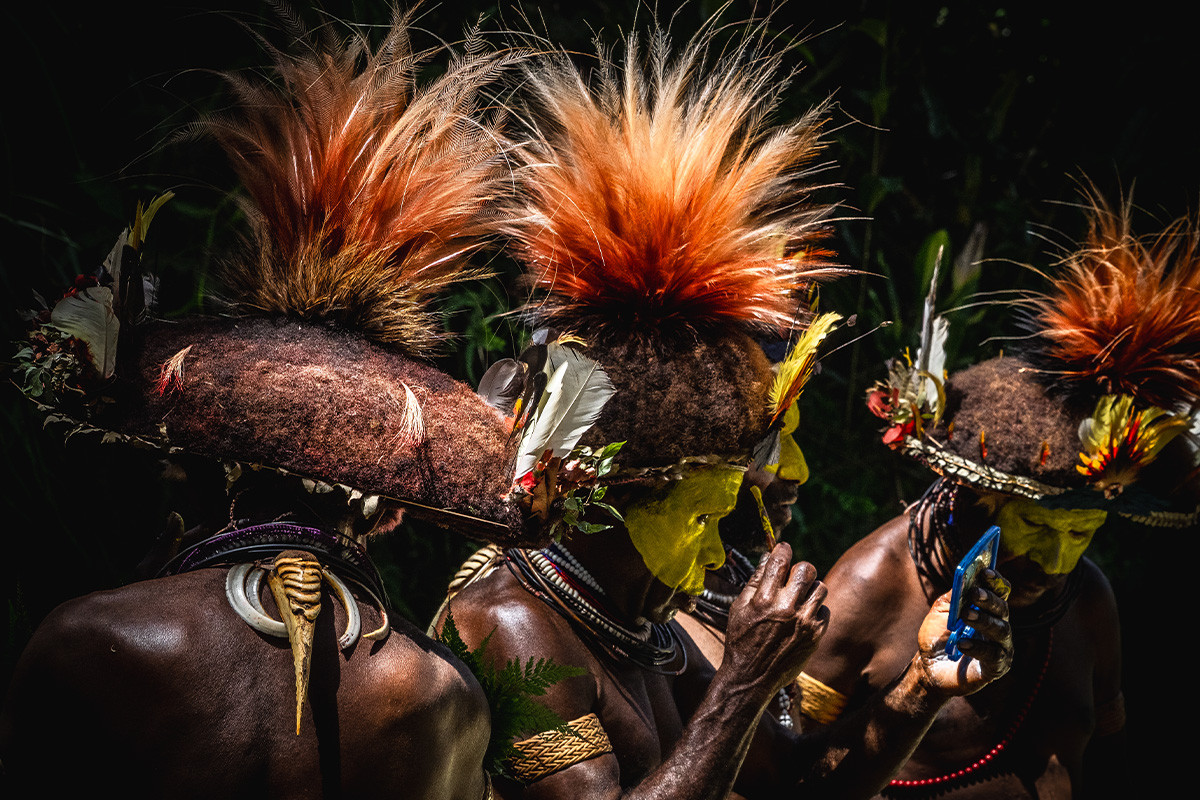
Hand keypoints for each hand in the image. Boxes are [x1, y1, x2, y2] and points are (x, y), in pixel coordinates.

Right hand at [722, 542, 828, 696]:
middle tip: (793, 576)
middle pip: (806, 569)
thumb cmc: (742, 640)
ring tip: (800, 597)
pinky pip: (825, 609)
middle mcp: (787, 608)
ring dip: (810, 588)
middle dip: (799, 569)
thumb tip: (768, 558)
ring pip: (820, 587)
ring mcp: (804, 622)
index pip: (780, 560)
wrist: (752, 676)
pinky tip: (803, 616)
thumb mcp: (739, 608)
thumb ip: (754, 581)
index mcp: (764, 598)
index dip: (782, 549)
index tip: (783, 549)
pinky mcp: (815, 635)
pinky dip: (816, 609)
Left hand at [914, 568, 1012, 696]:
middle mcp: (999, 626)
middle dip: (989, 599)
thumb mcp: (942, 611)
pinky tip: (962, 643)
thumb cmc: (938, 636)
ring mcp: (1000, 648)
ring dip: (983, 620)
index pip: (1000, 592)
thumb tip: (965, 578)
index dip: (995, 581)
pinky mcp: (996, 667)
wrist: (929, 667)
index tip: (985, 571)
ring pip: (1001, 630)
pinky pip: (993, 656)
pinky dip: (977, 647)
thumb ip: (954, 596)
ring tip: (965, 616)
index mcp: (988, 610)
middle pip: (1002, 609)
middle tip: (975, 593)